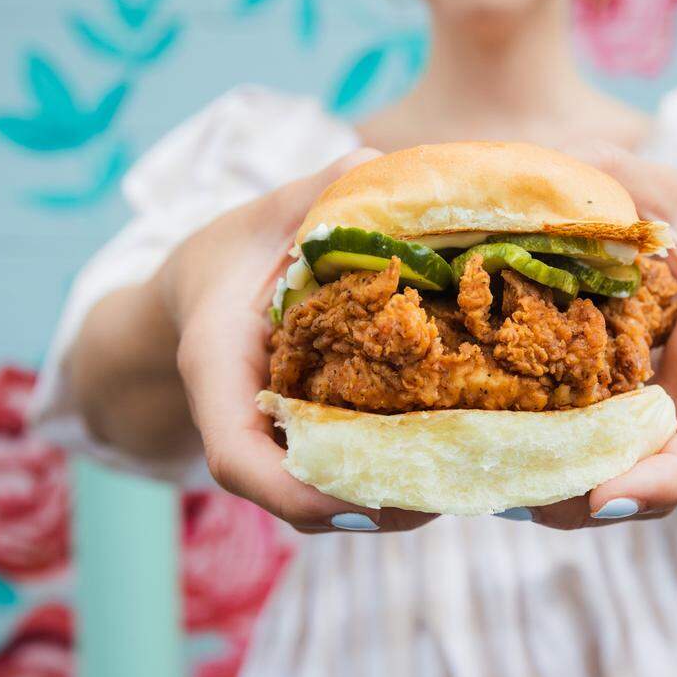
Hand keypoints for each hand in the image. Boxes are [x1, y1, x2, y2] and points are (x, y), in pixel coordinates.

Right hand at [154, 148, 436, 533]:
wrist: (204, 293)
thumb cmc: (233, 254)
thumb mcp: (265, 215)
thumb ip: (319, 193)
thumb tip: (379, 172)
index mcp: (217, 367)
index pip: (237, 456)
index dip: (298, 491)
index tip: (372, 499)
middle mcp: (243, 422)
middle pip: (300, 497)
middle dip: (378, 505)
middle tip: (457, 487)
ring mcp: (276, 443)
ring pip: (329, 500)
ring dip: (398, 501)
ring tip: (473, 474)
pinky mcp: (308, 444)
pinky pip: (347, 478)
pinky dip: (397, 477)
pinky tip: (459, 452)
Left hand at [527, 144, 676, 529]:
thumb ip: (618, 174)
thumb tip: (538, 166)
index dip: (668, 478)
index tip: (605, 499)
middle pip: (656, 483)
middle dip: (586, 504)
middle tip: (514, 501)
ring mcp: (668, 417)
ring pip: (624, 480)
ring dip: (561, 497)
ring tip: (487, 488)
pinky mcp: (636, 417)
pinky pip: (601, 455)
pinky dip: (552, 465)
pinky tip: (489, 455)